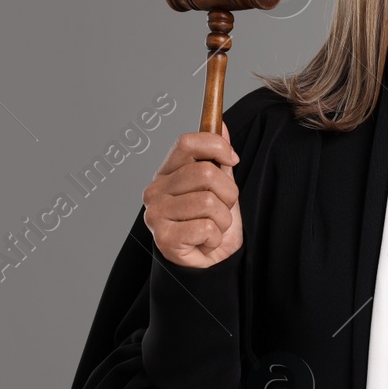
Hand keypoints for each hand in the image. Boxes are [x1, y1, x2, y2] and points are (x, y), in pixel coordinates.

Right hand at [143, 122, 242, 267]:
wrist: (210, 263)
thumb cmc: (212, 223)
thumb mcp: (220, 187)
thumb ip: (218, 158)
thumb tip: (222, 124)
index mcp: (166, 173)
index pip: (187, 142)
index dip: (216, 146)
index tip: (233, 160)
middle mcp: (155, 190)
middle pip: (205, 173)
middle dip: (228, 193)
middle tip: (224, 208)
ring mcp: (155, 214)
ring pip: (209, 202)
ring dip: (223, 220)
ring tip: (214, 228)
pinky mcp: (163, 238)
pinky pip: (206, 227)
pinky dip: (215, 238)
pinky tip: (205, 243)